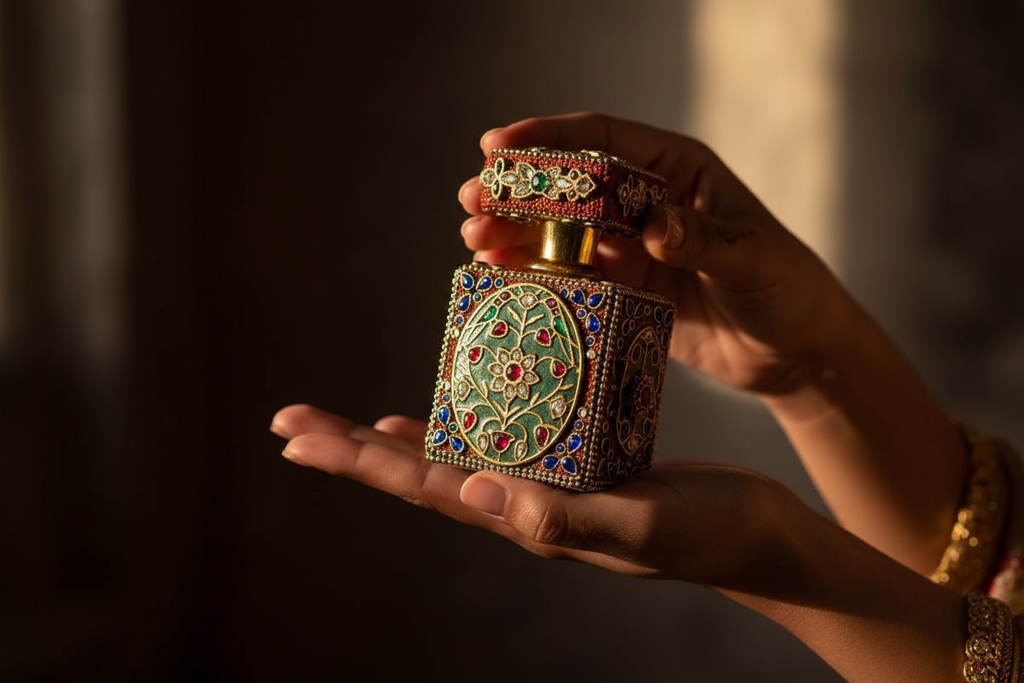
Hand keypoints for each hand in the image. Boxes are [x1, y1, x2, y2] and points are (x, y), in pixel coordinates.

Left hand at [271, 403, 967, 682]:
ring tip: (346, 424)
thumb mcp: (636, 523)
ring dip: (397, 443)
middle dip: (353, 449)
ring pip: (453, 460)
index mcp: (526, 521)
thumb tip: (475, 494)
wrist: (755, 535)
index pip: (425, 488)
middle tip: (289, 422)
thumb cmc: (706, 532)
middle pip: (421, 473)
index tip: (298, 437)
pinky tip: (445, 412)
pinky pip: (504, 442)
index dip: (359, 461)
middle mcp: (522, 506)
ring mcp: (545, 486)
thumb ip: (559, 517)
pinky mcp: (573, 463)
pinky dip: (463, 426)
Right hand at [460, 112, 856, 395]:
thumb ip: (703, 239)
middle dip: (517, 190)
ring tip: (474, 241)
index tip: (499, 145)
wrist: (794, 351)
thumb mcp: (752, 257)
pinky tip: (499, 278)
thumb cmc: (787, 287)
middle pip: (568, 185)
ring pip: (559, 233)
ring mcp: (630, 248)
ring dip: (515, 234)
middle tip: (472, 199)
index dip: (549, 137)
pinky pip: (570, 279)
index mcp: (677, 170)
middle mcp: (645, 203)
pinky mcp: (622, 291)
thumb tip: (655, 229)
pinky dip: (535, 277)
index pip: (604, 139)